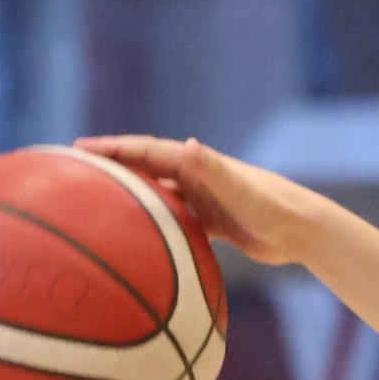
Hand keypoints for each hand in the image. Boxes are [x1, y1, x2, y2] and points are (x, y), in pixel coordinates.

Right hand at [80, 134, 323, 268]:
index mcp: (198, 165)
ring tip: (95, 197)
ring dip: (127, 192)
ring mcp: (203, 198)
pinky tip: (134, 235)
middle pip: (145, 167)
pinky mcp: (212, 220)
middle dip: (111, 164)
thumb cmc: (274, 210)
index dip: (112, 149)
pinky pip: (171, 217)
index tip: (78, 148)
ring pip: (155, 192)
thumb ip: (213, 169)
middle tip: (74, 165)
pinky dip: (150, 220)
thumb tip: (185, 145)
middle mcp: (197, 177)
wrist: (304, 230)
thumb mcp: (240, 190)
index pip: (146, 152)